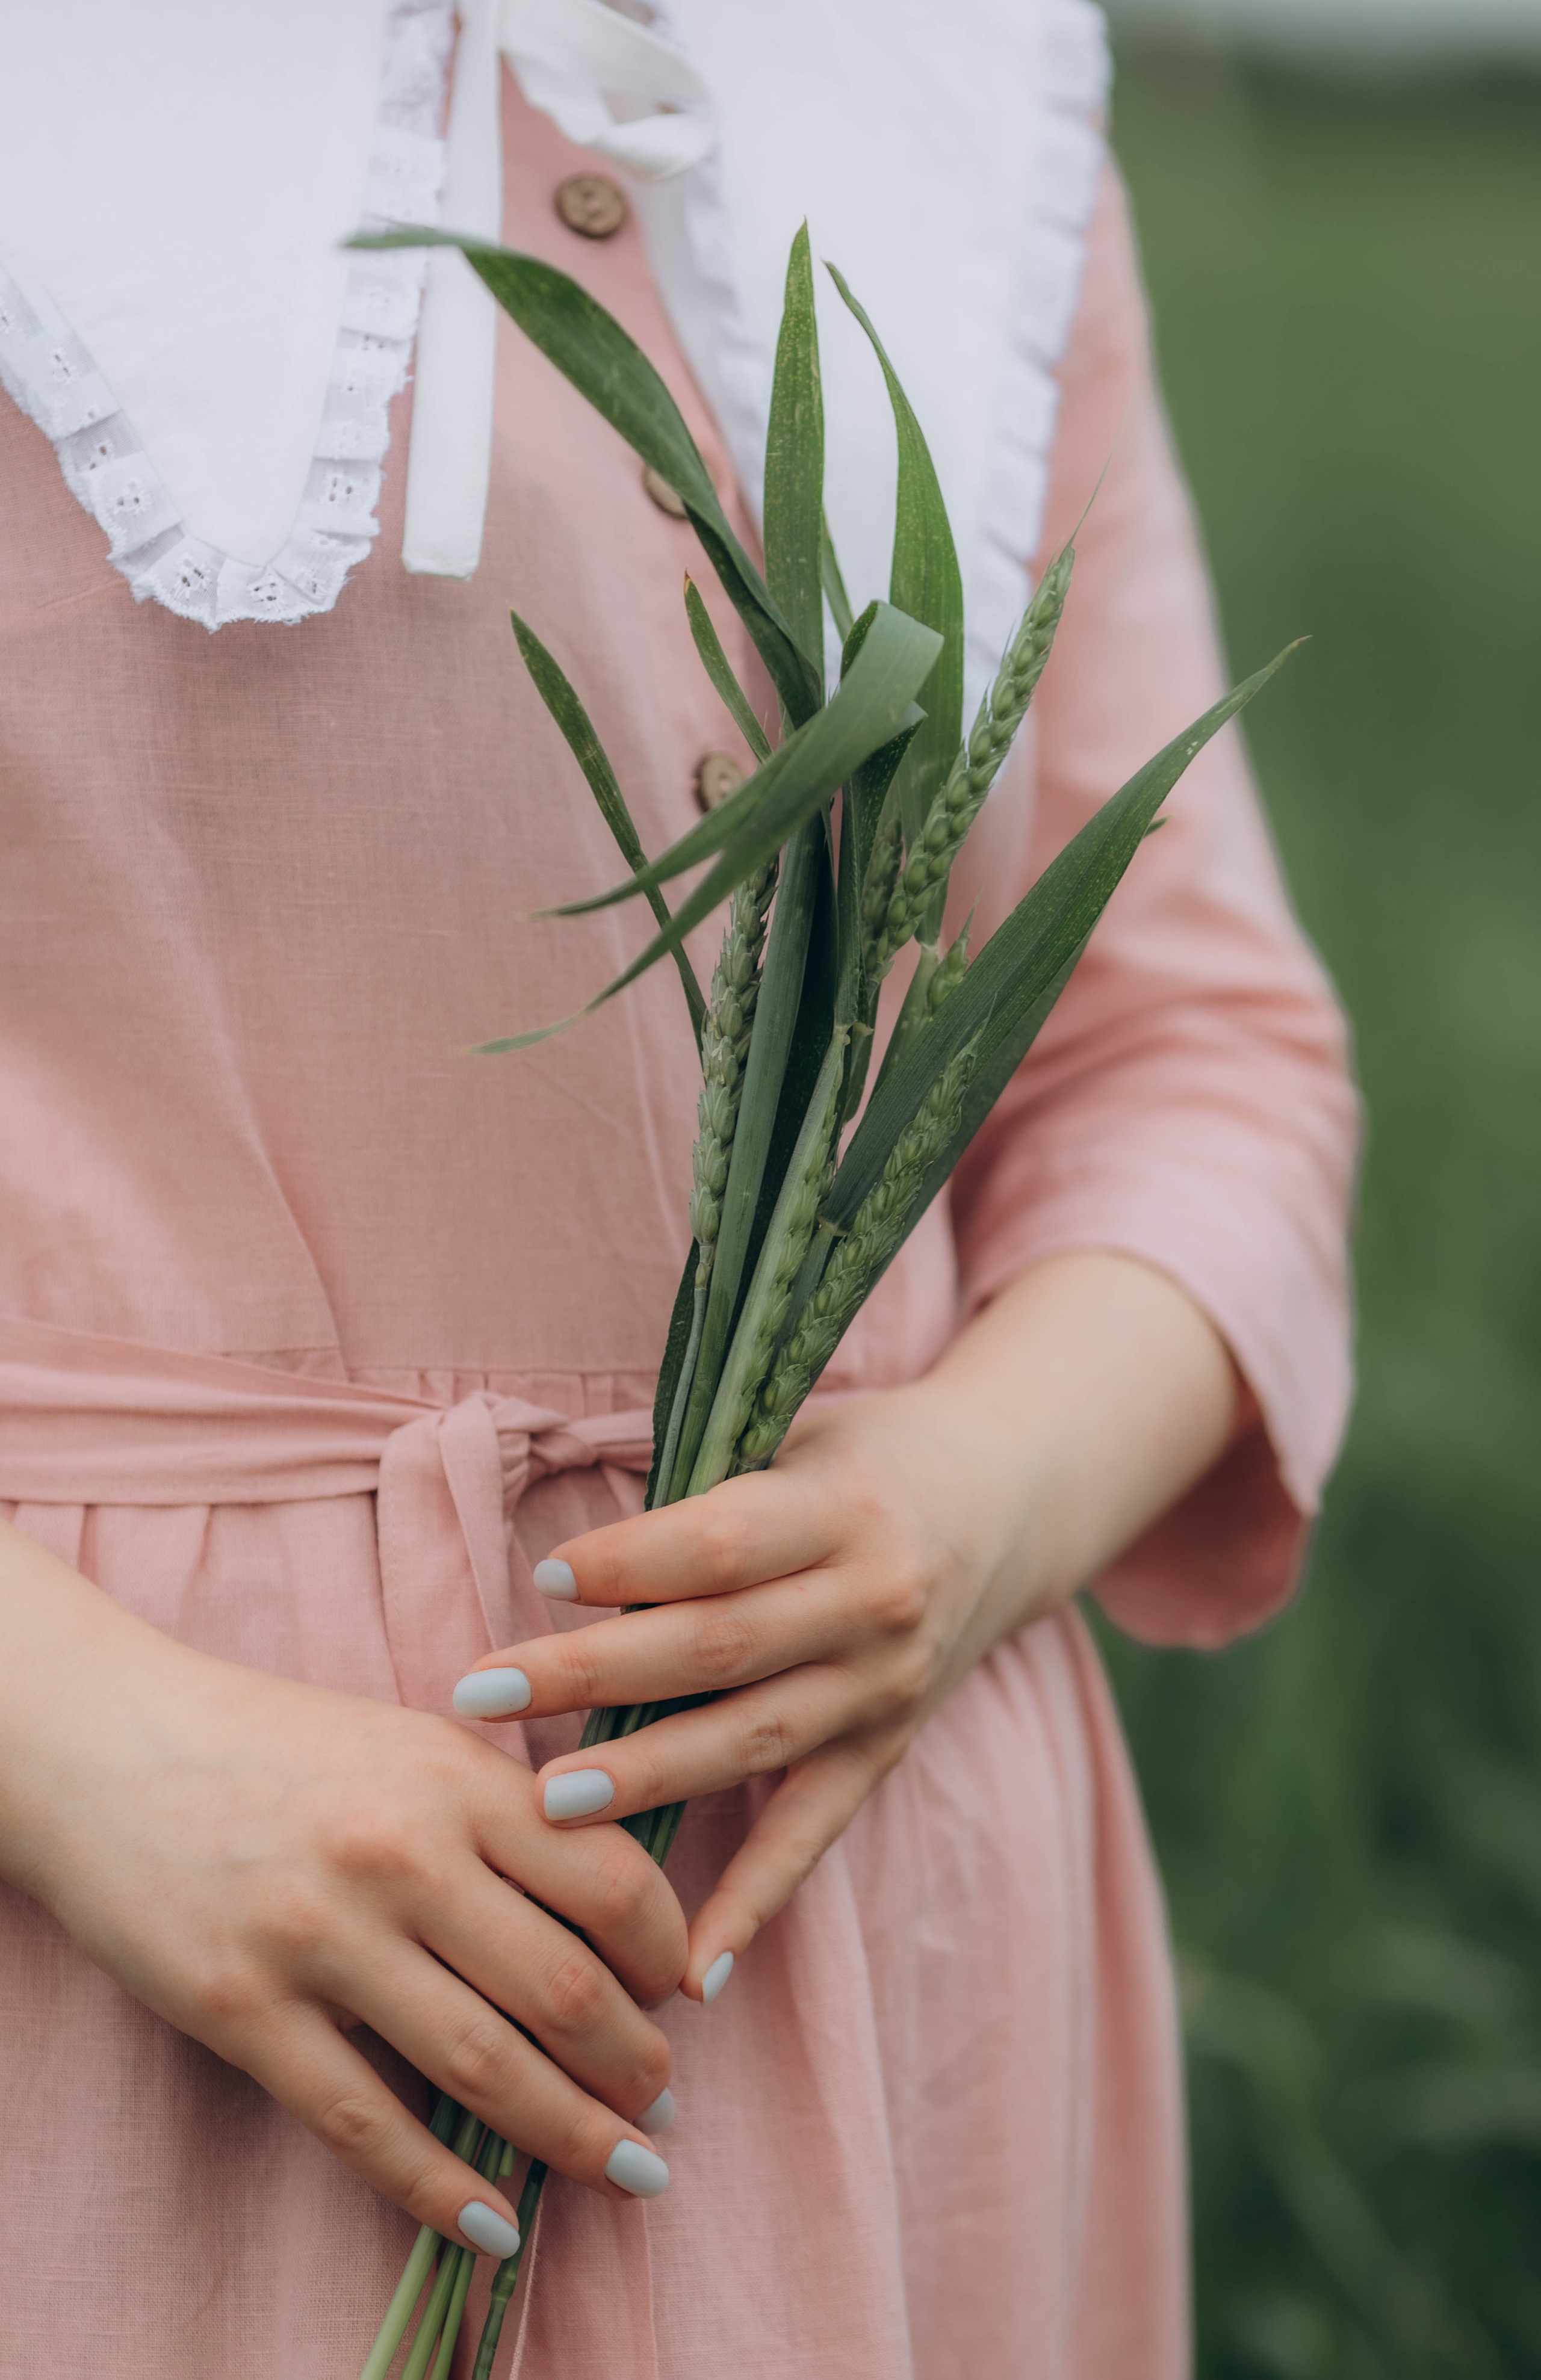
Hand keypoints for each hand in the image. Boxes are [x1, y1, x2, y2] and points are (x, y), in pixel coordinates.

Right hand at [0, 1523, 686, 2253]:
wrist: (113, 1744)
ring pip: (480, 2066)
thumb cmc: (282, 1746)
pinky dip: (442, 2189)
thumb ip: (509, 1812)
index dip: (667, 1953)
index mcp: (455, 1779)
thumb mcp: (413, 1743)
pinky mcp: (242, 2008)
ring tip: (626, 2166)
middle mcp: (400, 1854)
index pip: (612, 1879)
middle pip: (564, 1989)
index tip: (682, 1994)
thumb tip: (621, 1907)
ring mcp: (318, 1935)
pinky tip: (498, 2225)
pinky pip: (363, 2124)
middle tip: (665, 2105)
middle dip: (636, 2067)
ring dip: (570, 2134)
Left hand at [459, 1253, 1241, 2002]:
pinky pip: (811, 1835)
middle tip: (482, 1693)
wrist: (1003, 1500)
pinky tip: (690, 1971)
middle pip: (717, 1647)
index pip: (722, 1544)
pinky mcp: (886, 1751)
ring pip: (751, 1741)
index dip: (632, 1561)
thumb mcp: (792, 1447)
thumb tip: (571, 1567)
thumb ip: (706, 1501)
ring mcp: (882, 1688)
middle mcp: (871, 1603)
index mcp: (839, 1510)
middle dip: (591, 1675)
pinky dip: (753, 1906)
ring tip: (543, 1803)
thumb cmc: (857, 1464)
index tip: (544, 1576)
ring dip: (644, 1778)